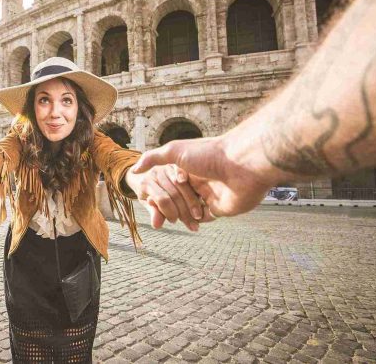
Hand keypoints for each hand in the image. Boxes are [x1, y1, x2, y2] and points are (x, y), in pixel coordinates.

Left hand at [125, 164, 203, 230]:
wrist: (143, 174)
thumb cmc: (147, 193)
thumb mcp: (148, 204)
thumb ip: (154, 213)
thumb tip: (157, 225)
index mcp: (145, 183)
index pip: (162, 199)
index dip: (170, 212)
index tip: (175, 221)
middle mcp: (156, 173)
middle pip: (174, 194)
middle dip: (184, 212)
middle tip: (192, 225)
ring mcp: (167, 167)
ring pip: (183, 186)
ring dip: (193, 203)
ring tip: (199, 218)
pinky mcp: (178, 165)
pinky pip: (189, 177)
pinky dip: (195, 191)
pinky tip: (202, 202)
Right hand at [130, 137, 274, 219]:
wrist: (241, 165)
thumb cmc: (208, 154)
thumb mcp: (175, 151)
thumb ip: (153, 158)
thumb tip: (134, 169)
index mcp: (191, 166)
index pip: (171, 181)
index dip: (160, 189)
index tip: (147, 196)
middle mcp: (201, 180)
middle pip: (180, 196)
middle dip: (169, 204)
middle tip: (155, 210)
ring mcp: (212, 194)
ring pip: (191, 209)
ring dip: (180, 214)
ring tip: (166, 219)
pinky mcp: (221, 208)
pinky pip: (206, 218)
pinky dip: (194, 221)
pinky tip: (181, 223)